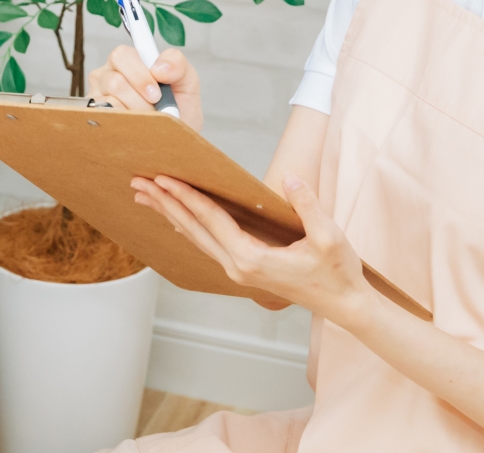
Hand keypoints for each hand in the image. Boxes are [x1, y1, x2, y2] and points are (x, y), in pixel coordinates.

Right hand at [88, 44, 203, 129]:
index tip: (157, 93)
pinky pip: (107, 120)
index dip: (139, 74)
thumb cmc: (179, 109)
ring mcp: (97, 99)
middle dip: (140, 98)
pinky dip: (127, 125)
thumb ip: (178, 65)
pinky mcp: (94, 119)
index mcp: (127, 61)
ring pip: (111, 102)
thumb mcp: (187, 83)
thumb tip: (158, 68)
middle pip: (115, 81)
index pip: (121, 55)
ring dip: (137, 114)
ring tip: (148, 119)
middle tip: (156, 107)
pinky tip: (135, 127)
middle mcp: (107, 76)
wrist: (175, 140)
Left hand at [133, 172, 374, 326]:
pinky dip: (188, 226)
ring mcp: (238, 270)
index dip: (186, 196)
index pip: (211, 220)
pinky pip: (207, 244)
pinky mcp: (243, 269)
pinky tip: (177, 217)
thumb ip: (308, 206)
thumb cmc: (338, 272)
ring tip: (146, 196)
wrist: (344, 304)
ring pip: (196, 238)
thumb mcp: (329, 237)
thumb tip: (290, 179)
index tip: (163, 178)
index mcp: (252, 258)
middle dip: (164, 203)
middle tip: (138, 182)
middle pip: (193, 228)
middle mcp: (237, 267)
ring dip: (171, 214)